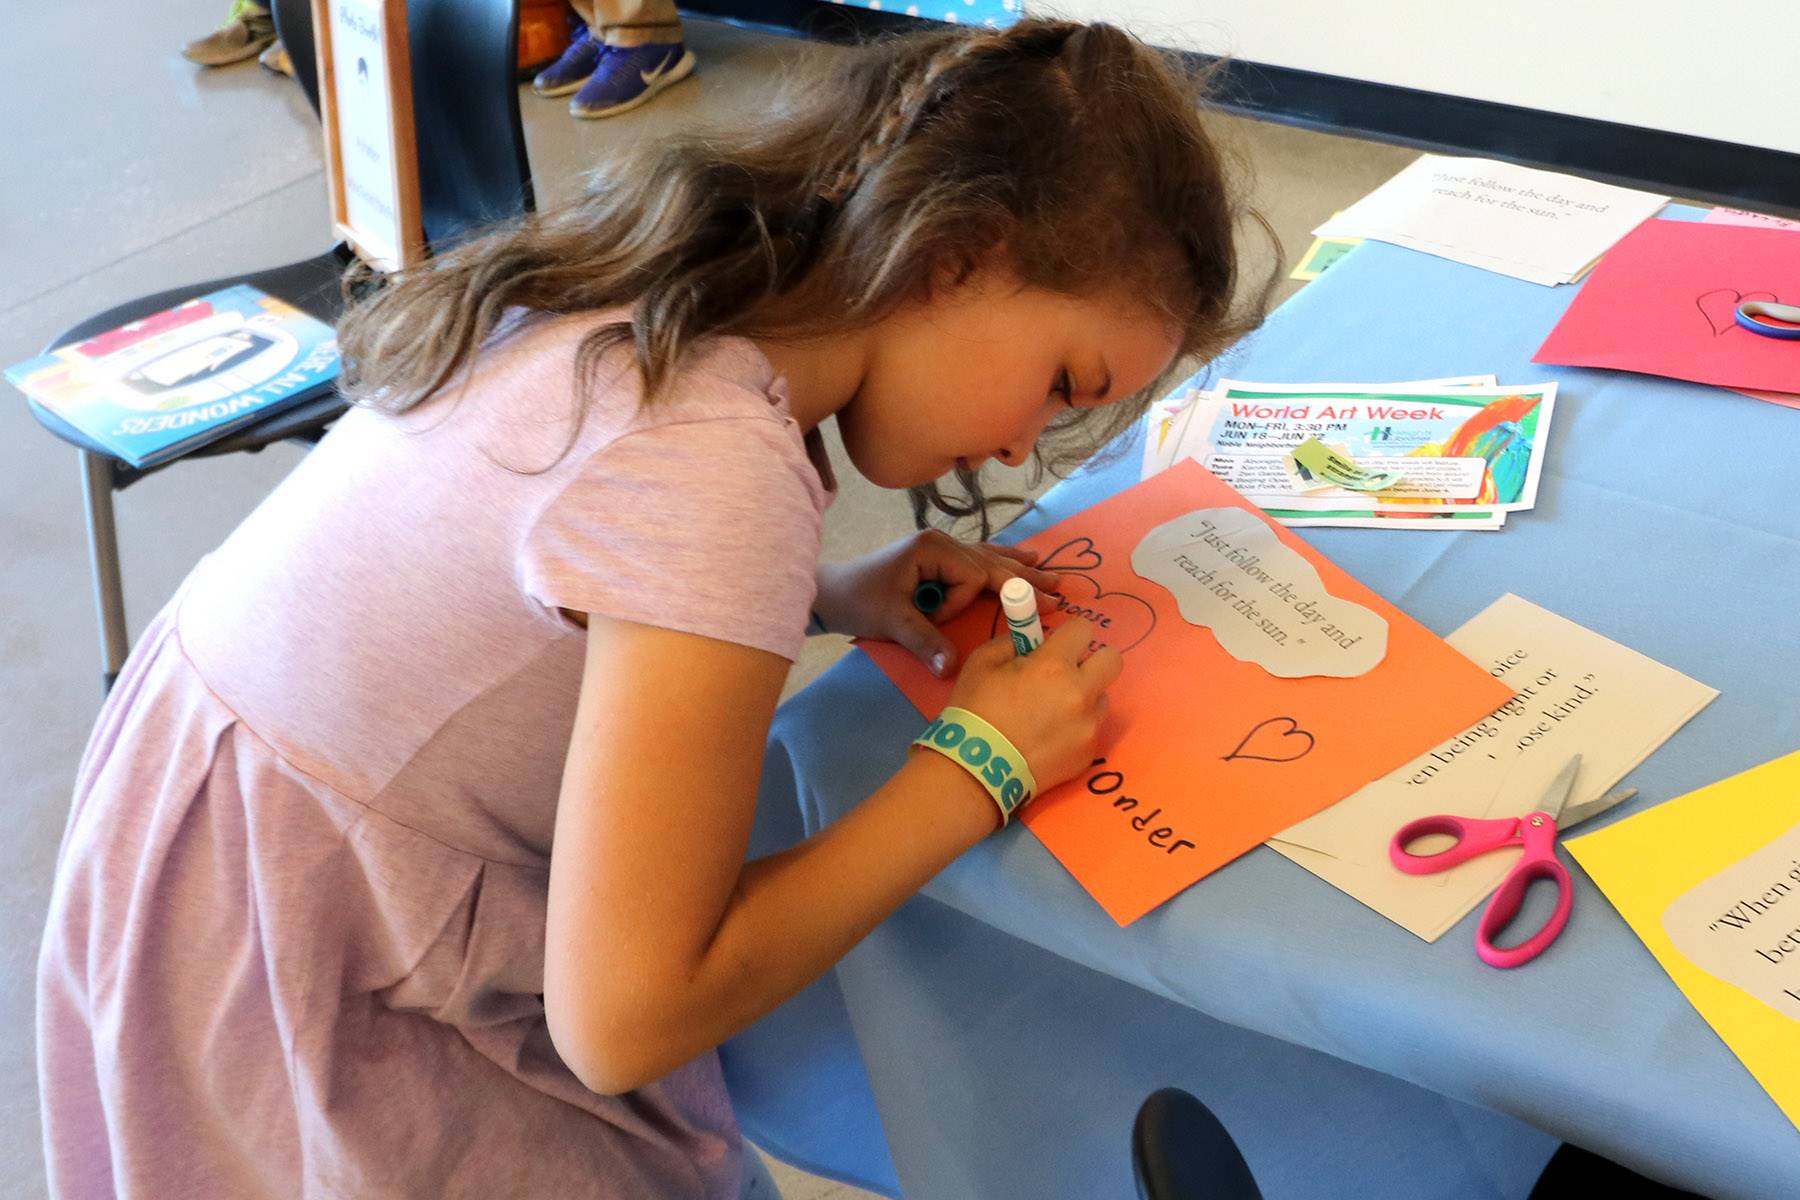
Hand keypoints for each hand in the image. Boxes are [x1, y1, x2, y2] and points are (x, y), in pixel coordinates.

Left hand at [813, 530, 1061, 676]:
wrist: (831, 592)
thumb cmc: (859, 601)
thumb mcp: (891, 621)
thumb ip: (925, 641)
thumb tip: (952, 669)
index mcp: (932, 550)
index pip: (971, 576)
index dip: (961, 603)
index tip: (935, 619)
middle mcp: (941, 543)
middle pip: (991, 561)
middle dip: (1023, 578)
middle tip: (1057, 591)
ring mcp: (940, 548)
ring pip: (989, 557)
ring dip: (1019, 568)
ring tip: (1049, 571)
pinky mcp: (937, 557)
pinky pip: (978, 558)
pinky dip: (1002, 561)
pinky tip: (1025, 556)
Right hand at [945, 618, 1122, 792]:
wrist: (976, 769)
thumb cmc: (975, 710)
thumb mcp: (982, 662)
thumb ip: (1012, 643)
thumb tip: (1032, 642)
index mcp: (1054, 666)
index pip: (1083, 629)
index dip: (1069, 633)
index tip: (1056, 644)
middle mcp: (1080, 694)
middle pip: (1112, 660)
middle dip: (1092, 660)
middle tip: (1067, 672)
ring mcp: (1088, 727)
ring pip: (1103, 698)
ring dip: (1085, 697)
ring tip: (1055, 711)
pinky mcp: (1087, 755)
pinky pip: (1092, 730)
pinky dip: (1076, 729)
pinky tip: (1049, 738)